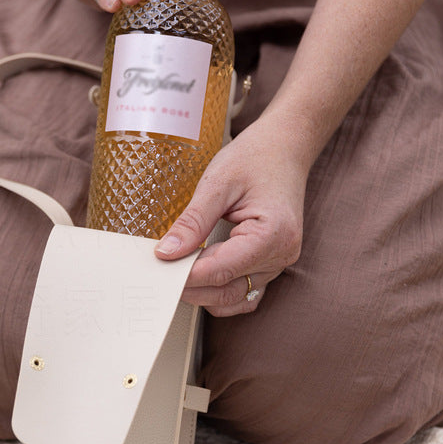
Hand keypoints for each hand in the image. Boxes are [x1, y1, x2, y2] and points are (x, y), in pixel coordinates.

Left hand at [154, 120, 307, 316]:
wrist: (284, 146)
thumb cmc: (255, 157)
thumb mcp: (217, 183)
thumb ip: (192, 222)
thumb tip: (166, 253)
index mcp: (272, 235)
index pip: (221, 270)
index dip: (186, 276)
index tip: (158, 270)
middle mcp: (281, 254)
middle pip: (228, 290)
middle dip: (192, 287)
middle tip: (159, 274)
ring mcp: (279, 262)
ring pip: (236, 297)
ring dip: (205, 293)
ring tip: (177, 275)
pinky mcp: (271, 262)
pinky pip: (245, 291)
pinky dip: (221, 291)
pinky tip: (200, 277)